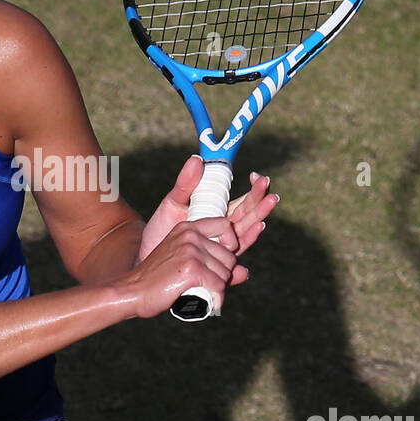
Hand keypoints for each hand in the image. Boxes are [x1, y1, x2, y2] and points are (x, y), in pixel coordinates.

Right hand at [113, 216, 242, 318]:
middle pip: (229, 256)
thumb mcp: (185, 264)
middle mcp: (190, 235)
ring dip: (218, 288)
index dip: (231, 244)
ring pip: (225, 273)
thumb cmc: (158, 280)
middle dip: (222, 275)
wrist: (132, 291)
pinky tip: (208, 302)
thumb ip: (214, 265)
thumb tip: (245, 272)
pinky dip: (216, 298)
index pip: (226, 225)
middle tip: (205, 285)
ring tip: (201, 292)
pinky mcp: (192, 269)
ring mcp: (191, 251)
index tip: (222, 260)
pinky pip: (219, 285)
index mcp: (187, 228)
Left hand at [138, 156, 279, 264]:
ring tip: (271, 201)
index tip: (256, 176)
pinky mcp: (217, 261)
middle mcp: (224, 229)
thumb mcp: (172, 203)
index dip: (253, 189)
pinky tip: (257, 227)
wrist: (148, 256)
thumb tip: (197, 159)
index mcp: (216, 213)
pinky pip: (237, 250)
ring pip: (247, 230)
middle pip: (249, 214)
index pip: (242, 200)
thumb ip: (185, 184)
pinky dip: (248, 239)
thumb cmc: (160, 230)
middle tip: (269, 188)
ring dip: (259, 216)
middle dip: (260, 201)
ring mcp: (222, 245)